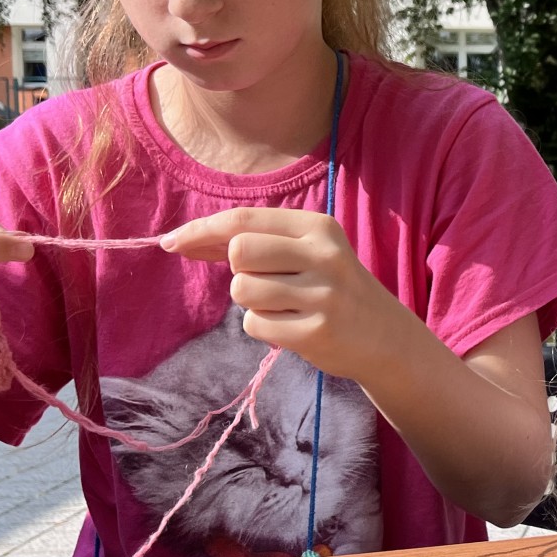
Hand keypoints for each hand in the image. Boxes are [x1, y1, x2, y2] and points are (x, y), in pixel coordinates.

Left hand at [162, 208, 400, 381]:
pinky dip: (263, 328)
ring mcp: (323, 294)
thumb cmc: (333, 289)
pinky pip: (255, 324)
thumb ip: (256, 242)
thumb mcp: (308, 252)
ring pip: (243, 291)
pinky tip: (293, 327)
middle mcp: (324, 255)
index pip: (244, 220)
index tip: (171, 243)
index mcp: (318, 227)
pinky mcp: (317, 331)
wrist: (385, 336)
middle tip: (266, 283)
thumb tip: (184, 241)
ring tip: (285, 307)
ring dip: (252, 303)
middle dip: (239, 271)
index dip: (201, 230)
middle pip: (240, 253)